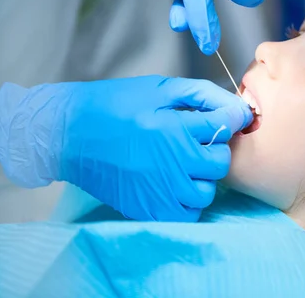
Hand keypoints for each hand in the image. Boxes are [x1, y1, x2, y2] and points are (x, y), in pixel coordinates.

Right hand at [0, 76, 251, 221]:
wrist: (68, 133)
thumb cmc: (114, 105)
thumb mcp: (159, 89)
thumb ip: (202, 95)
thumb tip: (237, 107)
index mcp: (174, 129)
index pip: (226, 126)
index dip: (230, 118)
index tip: (224, 118)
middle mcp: (171, 164)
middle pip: (220, 163)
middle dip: (217, 149)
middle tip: (199, 142)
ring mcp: (159, 191)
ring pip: (205, 193)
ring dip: (203, 178)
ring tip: (185, 165)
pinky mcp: (147, 209)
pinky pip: (186, 214)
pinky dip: (187, 202)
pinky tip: (175, 185)